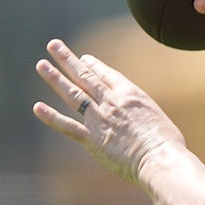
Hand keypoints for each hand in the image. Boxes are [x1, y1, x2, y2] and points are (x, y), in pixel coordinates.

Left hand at [32, 39, 184, 185]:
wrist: (160, 158)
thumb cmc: (167, 141)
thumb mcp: (156, 116)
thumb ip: (140, 112)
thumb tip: (136, 117)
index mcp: (131, 93)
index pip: (106, 74)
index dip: (93, 64)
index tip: (83, 58)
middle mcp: (112, 101)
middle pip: (85, 76)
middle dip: (68, 59)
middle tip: (54, 45)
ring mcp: (100, 119)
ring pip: (72, 94)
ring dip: (55, 78)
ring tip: (41, 65)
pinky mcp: (92, 139)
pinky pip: (67, 126)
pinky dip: (51, 117)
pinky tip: (37, 107)